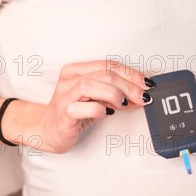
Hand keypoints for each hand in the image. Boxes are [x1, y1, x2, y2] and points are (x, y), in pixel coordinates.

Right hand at [35, 60, 152, 152]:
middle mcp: (69, 80)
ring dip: (113, 94)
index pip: (108, 64)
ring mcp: (64, 96)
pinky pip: (81, 107)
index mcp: (77, 70)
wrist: (48, 131)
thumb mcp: (98, 99)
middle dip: (128, 85)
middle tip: (142, 97)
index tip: (147, 84)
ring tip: (123, 104)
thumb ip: (117, 94)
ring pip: (91, 85)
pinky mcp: (63, 113)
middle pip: (104, 73)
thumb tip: (142, 94)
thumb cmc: (75, 112)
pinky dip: (98, 109)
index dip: (131, 73)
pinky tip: (106, 113)